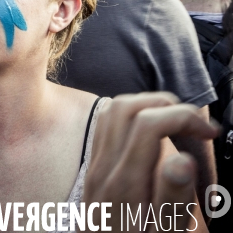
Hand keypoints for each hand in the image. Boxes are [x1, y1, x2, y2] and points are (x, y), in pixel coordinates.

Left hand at [83, 93, 218, 231]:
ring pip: (112, 110)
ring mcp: (95, 166)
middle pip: (127, 107)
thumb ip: (173, 200)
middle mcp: (104, 169)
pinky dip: (130, 115)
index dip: (183, 117)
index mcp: (125, 184)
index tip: (209, 132)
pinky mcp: (94, 168)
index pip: (148, 123)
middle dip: (166, 104)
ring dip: (147, 105)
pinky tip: (152, 131)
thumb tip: (181, 160)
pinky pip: (105, 125)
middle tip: (195, 124)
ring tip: (177, 122)